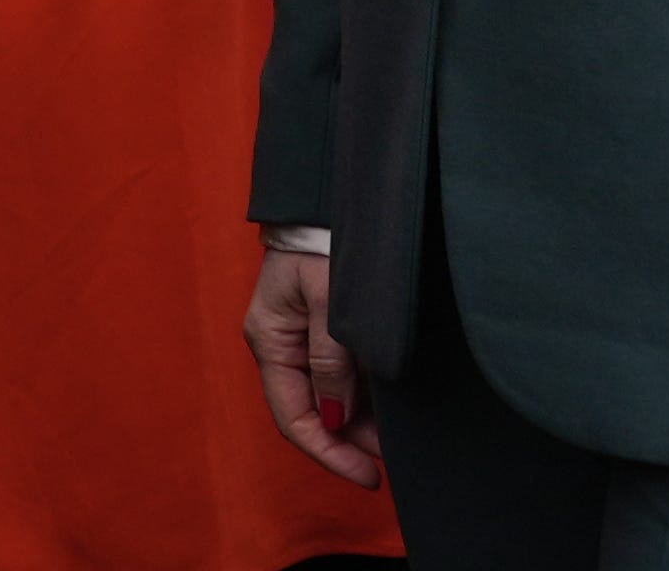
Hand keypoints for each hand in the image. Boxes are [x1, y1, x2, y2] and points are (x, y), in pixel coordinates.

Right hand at [245, 242, 379, 488]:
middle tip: (393, 462)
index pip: (295, 416)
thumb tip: (335, 416)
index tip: (368, 475)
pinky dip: (365, 396)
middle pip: (313, 412)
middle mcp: (282, 345)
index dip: (330, 452)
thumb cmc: (323, 240)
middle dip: (351, 441)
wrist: (325, 194)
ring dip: (361, 421)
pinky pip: (342, 374)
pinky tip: (391, 409)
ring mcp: (302, 337)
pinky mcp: (323, 327)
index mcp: (270, 340)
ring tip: (399, 441)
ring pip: (331, 397)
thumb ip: (331, 359)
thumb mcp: (328, 299)